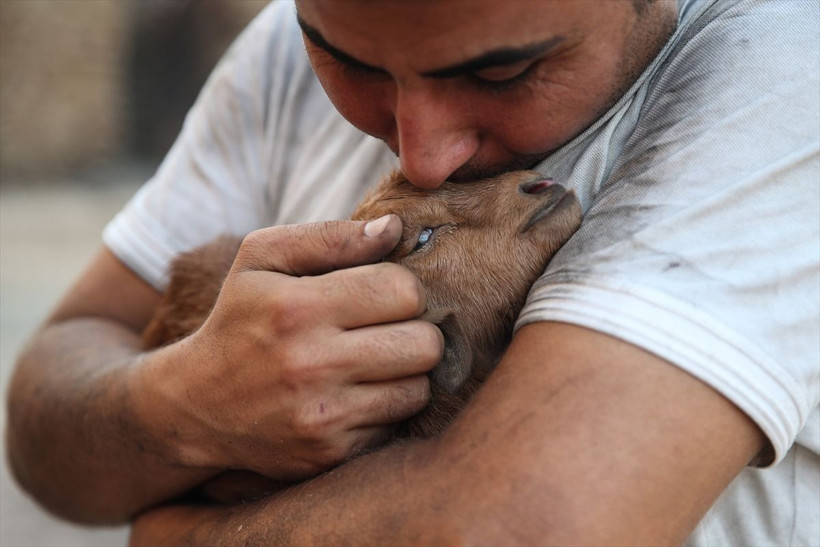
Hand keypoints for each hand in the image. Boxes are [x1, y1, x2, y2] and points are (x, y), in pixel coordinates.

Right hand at [137, 215, 443, 479]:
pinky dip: (386, 407)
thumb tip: (394, 229)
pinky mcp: (329, 454)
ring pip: (419, 389)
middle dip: (414, 330)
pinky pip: (396, 424)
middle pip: (425, 344)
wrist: (195, 406)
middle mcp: (310, 365)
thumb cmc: (239, 319)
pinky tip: (355, 394)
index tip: (381, 294)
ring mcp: (322, 417)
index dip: (402, 288)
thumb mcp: (261, 259)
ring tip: (373, 361)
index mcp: (297, 308)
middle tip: (386, 329)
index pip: (403, 291)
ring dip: (405, 372)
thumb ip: (329, 237)